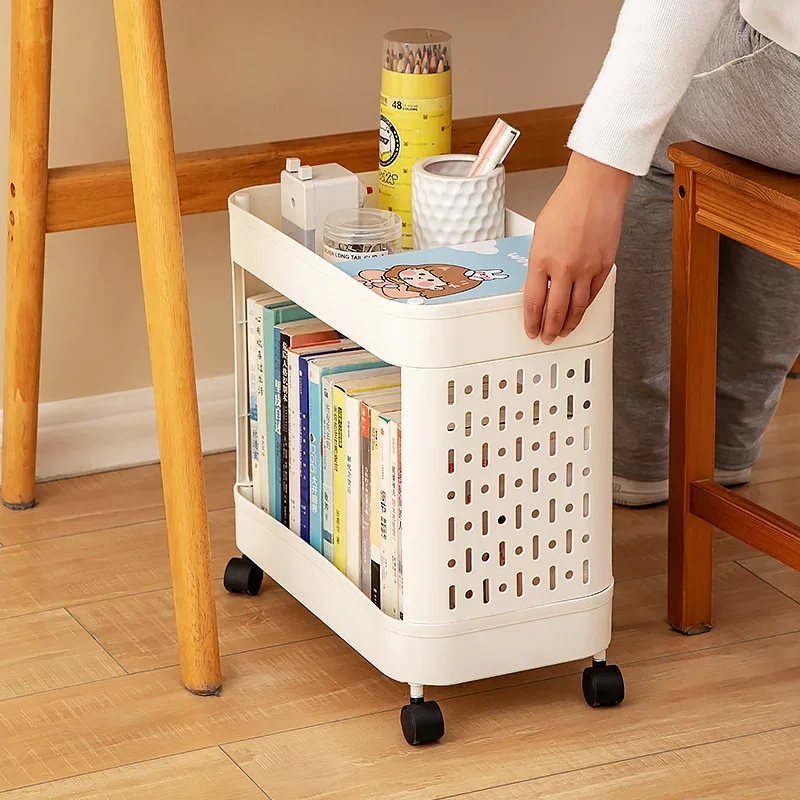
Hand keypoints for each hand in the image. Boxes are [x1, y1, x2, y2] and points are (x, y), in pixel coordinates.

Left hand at [524, 152, 632, 343]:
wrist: (595, 190)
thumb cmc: (566, 205)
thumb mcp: (539, 235)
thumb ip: (538, 262)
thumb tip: (538, 284)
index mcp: (541, 259)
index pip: (533, 301)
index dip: (531, 321)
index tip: (530, 330)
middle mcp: (564, 267)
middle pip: (555, 311)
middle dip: (549, 330)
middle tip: (547, 338)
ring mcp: (586, 268)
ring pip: (577, 309)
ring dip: (569, 325)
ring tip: (564, 332)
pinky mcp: (604, 266)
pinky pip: (593, 295)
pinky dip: (585, 307)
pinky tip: (580, 312)